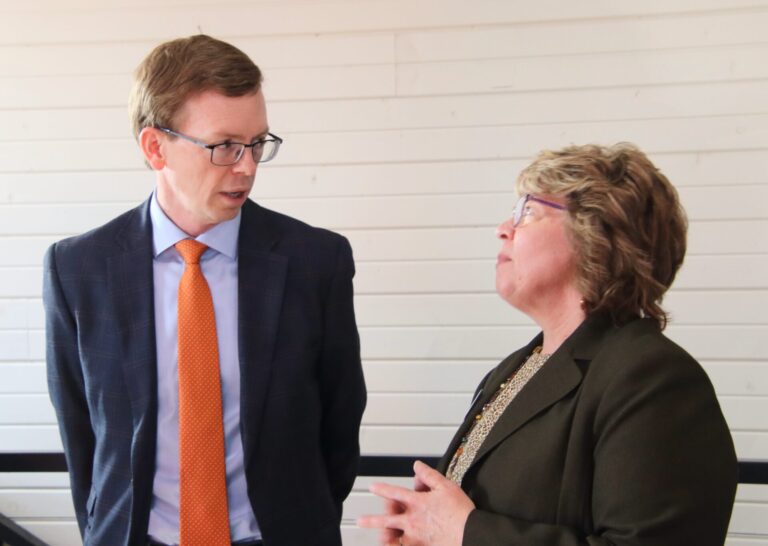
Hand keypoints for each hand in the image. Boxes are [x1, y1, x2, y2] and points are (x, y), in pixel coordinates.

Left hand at [358, 460, 474, 545]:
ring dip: (383, 537)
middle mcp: (413, 520)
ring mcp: (416, 536)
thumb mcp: (446, 486)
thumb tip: (417, 466)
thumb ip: (429, 475)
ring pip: (393, 538)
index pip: (395, 493)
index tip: (373, 487)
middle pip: (387, 520)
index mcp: (418, 502)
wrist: (471, 533)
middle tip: (361, 520)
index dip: (382, 489)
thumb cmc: (461, 511)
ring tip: (377, 538)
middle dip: (372, 520)